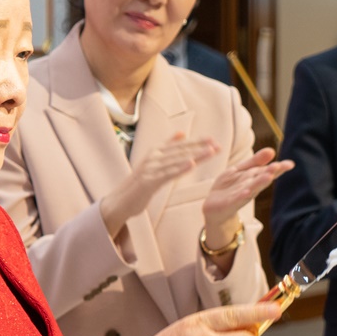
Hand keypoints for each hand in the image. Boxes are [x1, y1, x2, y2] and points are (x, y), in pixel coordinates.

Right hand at [99, 133, 219, 238]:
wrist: (119, 202)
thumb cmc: (139, 184)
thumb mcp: (153, 163)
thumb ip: (167, 149)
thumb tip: (181, 133)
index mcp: (155, 152)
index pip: (180, 145)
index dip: (197, 142)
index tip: (213, 140)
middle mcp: (152, 157)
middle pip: (180, 151)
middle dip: (200, 148)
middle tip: (218, 145)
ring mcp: (150, 169)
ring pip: (177, 160)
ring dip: (196, 156)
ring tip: (211, 152)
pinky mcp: (148, 181)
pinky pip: (167, 174)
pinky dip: (180, 168)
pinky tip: (192, 165)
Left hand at [202, 148, 293, 247]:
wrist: (213, 207)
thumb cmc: (229, 188)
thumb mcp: (241, 170)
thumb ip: (255, 161)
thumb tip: (272, 150)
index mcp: (254, 178)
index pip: (268, 171)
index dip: (279, 168)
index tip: (291, 164)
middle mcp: (251, 187)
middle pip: (262, 179)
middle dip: (270, 173)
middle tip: (279, 166)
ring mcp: (241, 195)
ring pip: (252, 188)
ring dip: (260, 183)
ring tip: (268, 177)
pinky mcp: (230, 203)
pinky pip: (237, 198)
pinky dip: (242, 195)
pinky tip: (247, 191)